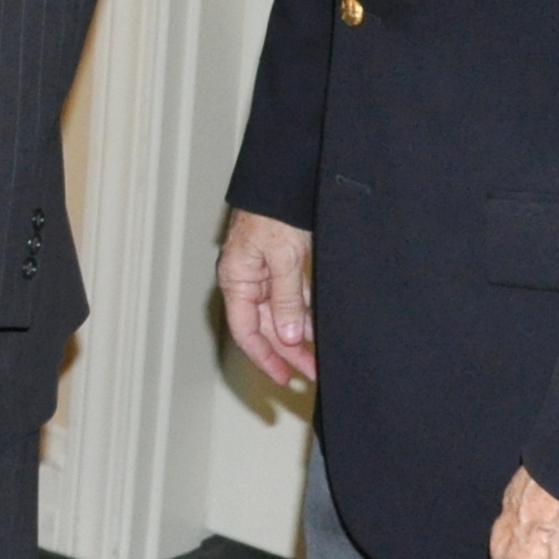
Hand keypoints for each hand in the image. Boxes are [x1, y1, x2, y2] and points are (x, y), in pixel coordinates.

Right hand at [218, 209, 317, 387]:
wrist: (282, 179)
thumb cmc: (273, 213)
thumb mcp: (282, 258)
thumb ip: (285, 298)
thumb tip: (288, 337)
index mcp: (237, 279)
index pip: (246, 330)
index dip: (264, 358)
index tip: (285, 378)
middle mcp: (247, 280)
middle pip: (265, 327)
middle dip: (288, 352)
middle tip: (314, 374)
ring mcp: (264, 273)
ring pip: (280, 315)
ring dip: (299, 336)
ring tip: (321, 356)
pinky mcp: (281, 264)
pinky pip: (290, 298)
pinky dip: (303, 315)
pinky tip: (318, 328)